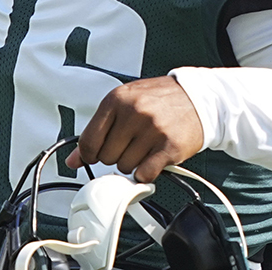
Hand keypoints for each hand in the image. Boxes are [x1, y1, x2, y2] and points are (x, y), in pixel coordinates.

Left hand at [65, 76, 204, 182]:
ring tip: (145, 146)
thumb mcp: (124, 103)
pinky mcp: (169, 147)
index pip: (88, 140)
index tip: (95, 155)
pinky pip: (145, 173)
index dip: (89, 154)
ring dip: (133, 163)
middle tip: (130, 143)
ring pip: (125, 167)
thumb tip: (73, 159)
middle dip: (116, 155)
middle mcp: (133, 113)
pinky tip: (152, 159)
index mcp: (116, 99)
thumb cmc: (158, 100)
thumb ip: (97, 129)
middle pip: (106, 157)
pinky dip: (146, 172)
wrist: (197, 98)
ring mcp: (152, 130)